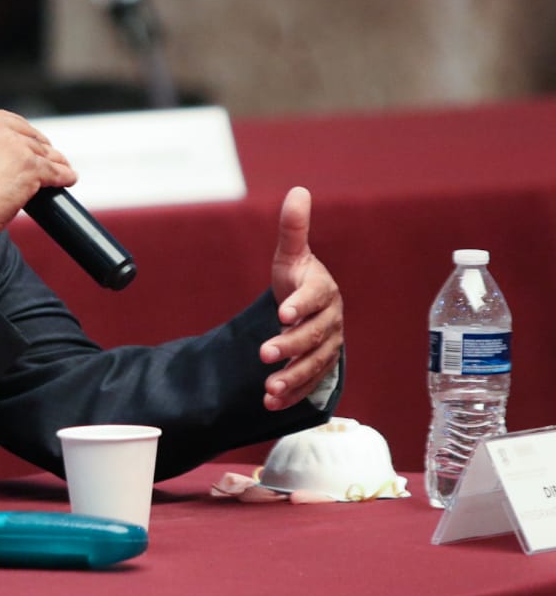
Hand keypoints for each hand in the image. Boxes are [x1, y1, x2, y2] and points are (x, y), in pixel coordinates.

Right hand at [0, 109, 77, 275]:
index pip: (6, 120)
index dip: (21, 132)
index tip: (26, 139)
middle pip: (28, 134)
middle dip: (39, 146)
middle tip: (45, 156)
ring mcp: (15, 146)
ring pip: (43, 152)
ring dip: (55, 161)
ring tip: (62, 167)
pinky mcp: (31, 166)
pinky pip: (54, 170)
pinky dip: (64, 176)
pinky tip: (69, 179)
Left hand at [260, 186, 343, 409]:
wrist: (308, 308)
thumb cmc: (298, 278)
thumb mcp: (291, 256)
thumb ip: (293, 229)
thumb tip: (298, 191)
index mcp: (324, 291)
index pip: (315, 298)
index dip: (300, 305)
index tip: (282, 313)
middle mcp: (331, 322)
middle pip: (314, 337)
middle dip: (290, 346)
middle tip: (264, 354)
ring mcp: (328, 348)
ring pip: (314, 365)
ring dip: (292, 378)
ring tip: (268, 389)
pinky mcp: (320, 369)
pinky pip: (310, 385)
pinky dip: (292, 396)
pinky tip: (270, 404)